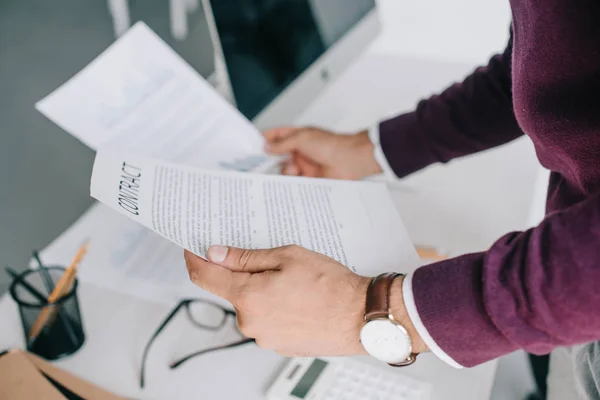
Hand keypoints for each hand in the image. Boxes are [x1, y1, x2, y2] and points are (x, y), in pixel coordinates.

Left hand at [184, 245, 427, 356]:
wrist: (361, 317)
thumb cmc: (331, 286)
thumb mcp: (287, 257)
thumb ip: (246, 257)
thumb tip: (216, 254)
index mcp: (248, 296)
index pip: (204, 277)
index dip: (194, 259)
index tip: (191, 249)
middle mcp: (250, 322)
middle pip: (232, 291)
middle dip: (243, 274)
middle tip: (272, 261)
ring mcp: (265, 338)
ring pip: (251, 306)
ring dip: (262, 291)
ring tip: (295, 282)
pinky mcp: (279, 346)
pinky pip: (267, 320)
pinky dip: (275, 307)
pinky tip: (299, 299)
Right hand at [263, 127, 381, 179]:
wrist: (350, 161)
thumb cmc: (331, 145)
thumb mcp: (302, 139)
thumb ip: (283, 144)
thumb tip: (266, 147)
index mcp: (298, 137)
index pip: (277, 136)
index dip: (265, 140)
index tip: (252, 147)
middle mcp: (300, 151)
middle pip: (279, 156)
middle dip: (270, 160)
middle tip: (258, 165)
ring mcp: (304, 166)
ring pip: (285, 171)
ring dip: (284, 172)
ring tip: (291, 171)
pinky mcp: (310, 180)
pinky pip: (295, 183)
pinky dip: (291, 183)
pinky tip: (293, 182)